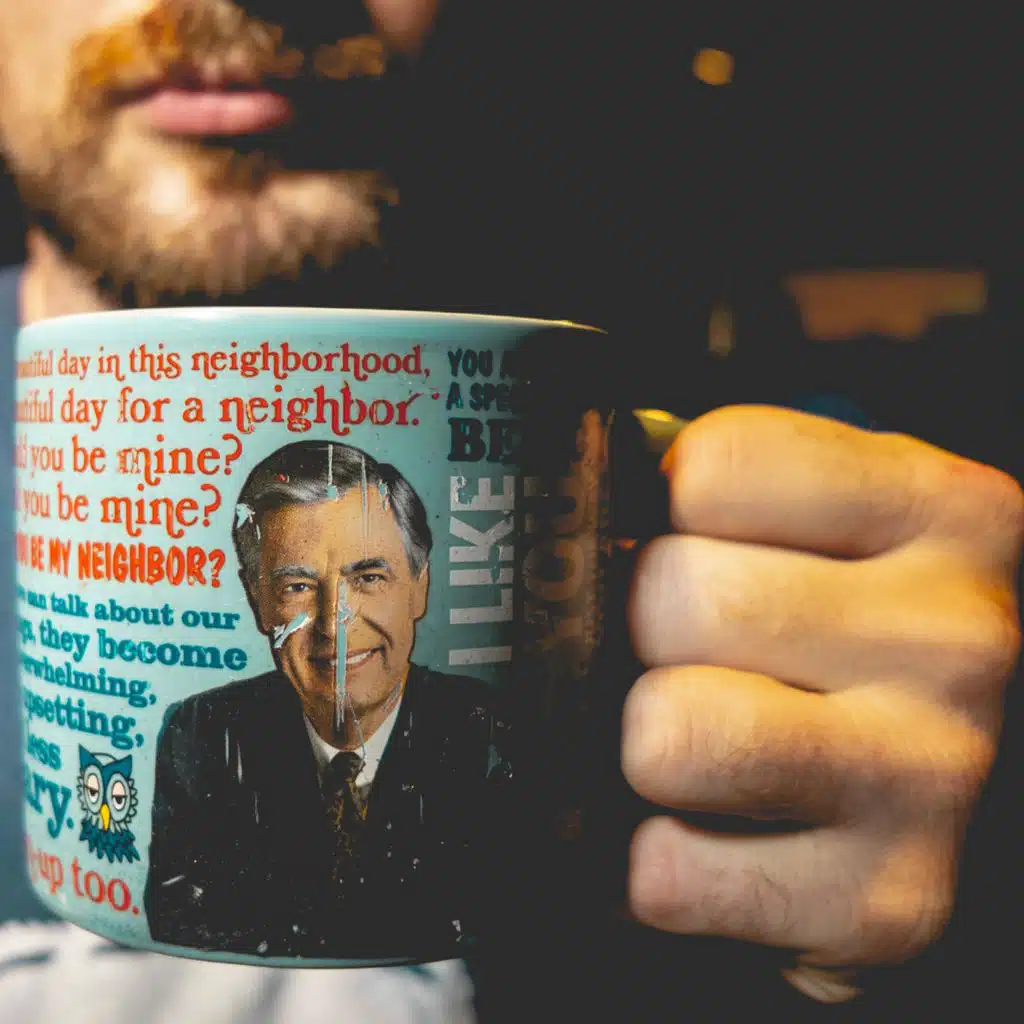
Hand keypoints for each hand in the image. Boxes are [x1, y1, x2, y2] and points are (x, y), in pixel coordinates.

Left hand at [622, 406, 1022, 1001]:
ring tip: (701, 744)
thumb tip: (580, 484)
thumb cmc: (851, 627)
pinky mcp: (889, 904)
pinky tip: (712, 832)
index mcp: (943, 510)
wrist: (943, 779)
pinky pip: (667, 874)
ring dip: (648, 746)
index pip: (714, 468)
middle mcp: (956, 638)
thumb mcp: (830, 519)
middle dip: (645, 632)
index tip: (694, 544)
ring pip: (667, 733)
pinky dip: (657, 859)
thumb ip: (728, 487)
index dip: (668, 509)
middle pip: (677, 600)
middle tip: (685, 657)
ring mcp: (931, 774)